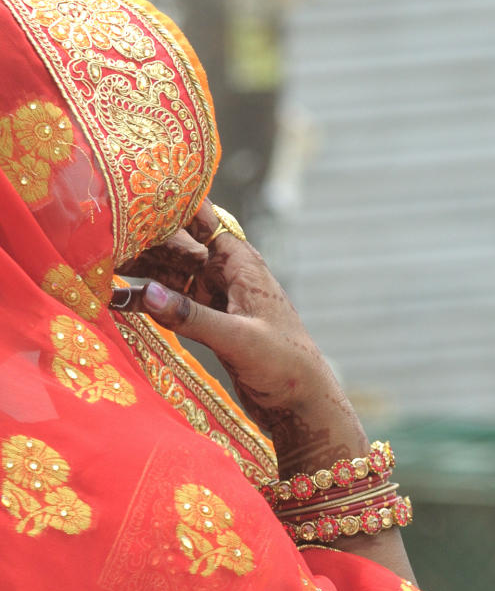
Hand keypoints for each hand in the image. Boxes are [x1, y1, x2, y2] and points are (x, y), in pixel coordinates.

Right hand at [113, 199, 367, 474]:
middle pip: (177, 246)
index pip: (204, 219)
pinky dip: (147, 302)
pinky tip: (118, 301)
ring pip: (170, 274)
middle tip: (99, 234)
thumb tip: (148, 293)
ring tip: (99, 265)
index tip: (133, 189)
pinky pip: (171, 304)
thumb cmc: (285, 364)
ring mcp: (214, 298)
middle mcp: (225, 275)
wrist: (299, 402)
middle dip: (142, 238)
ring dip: (140, 270)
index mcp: (241, 265)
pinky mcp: (207, 322)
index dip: (172, 201)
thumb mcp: (240, 339)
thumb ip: (194, 318)